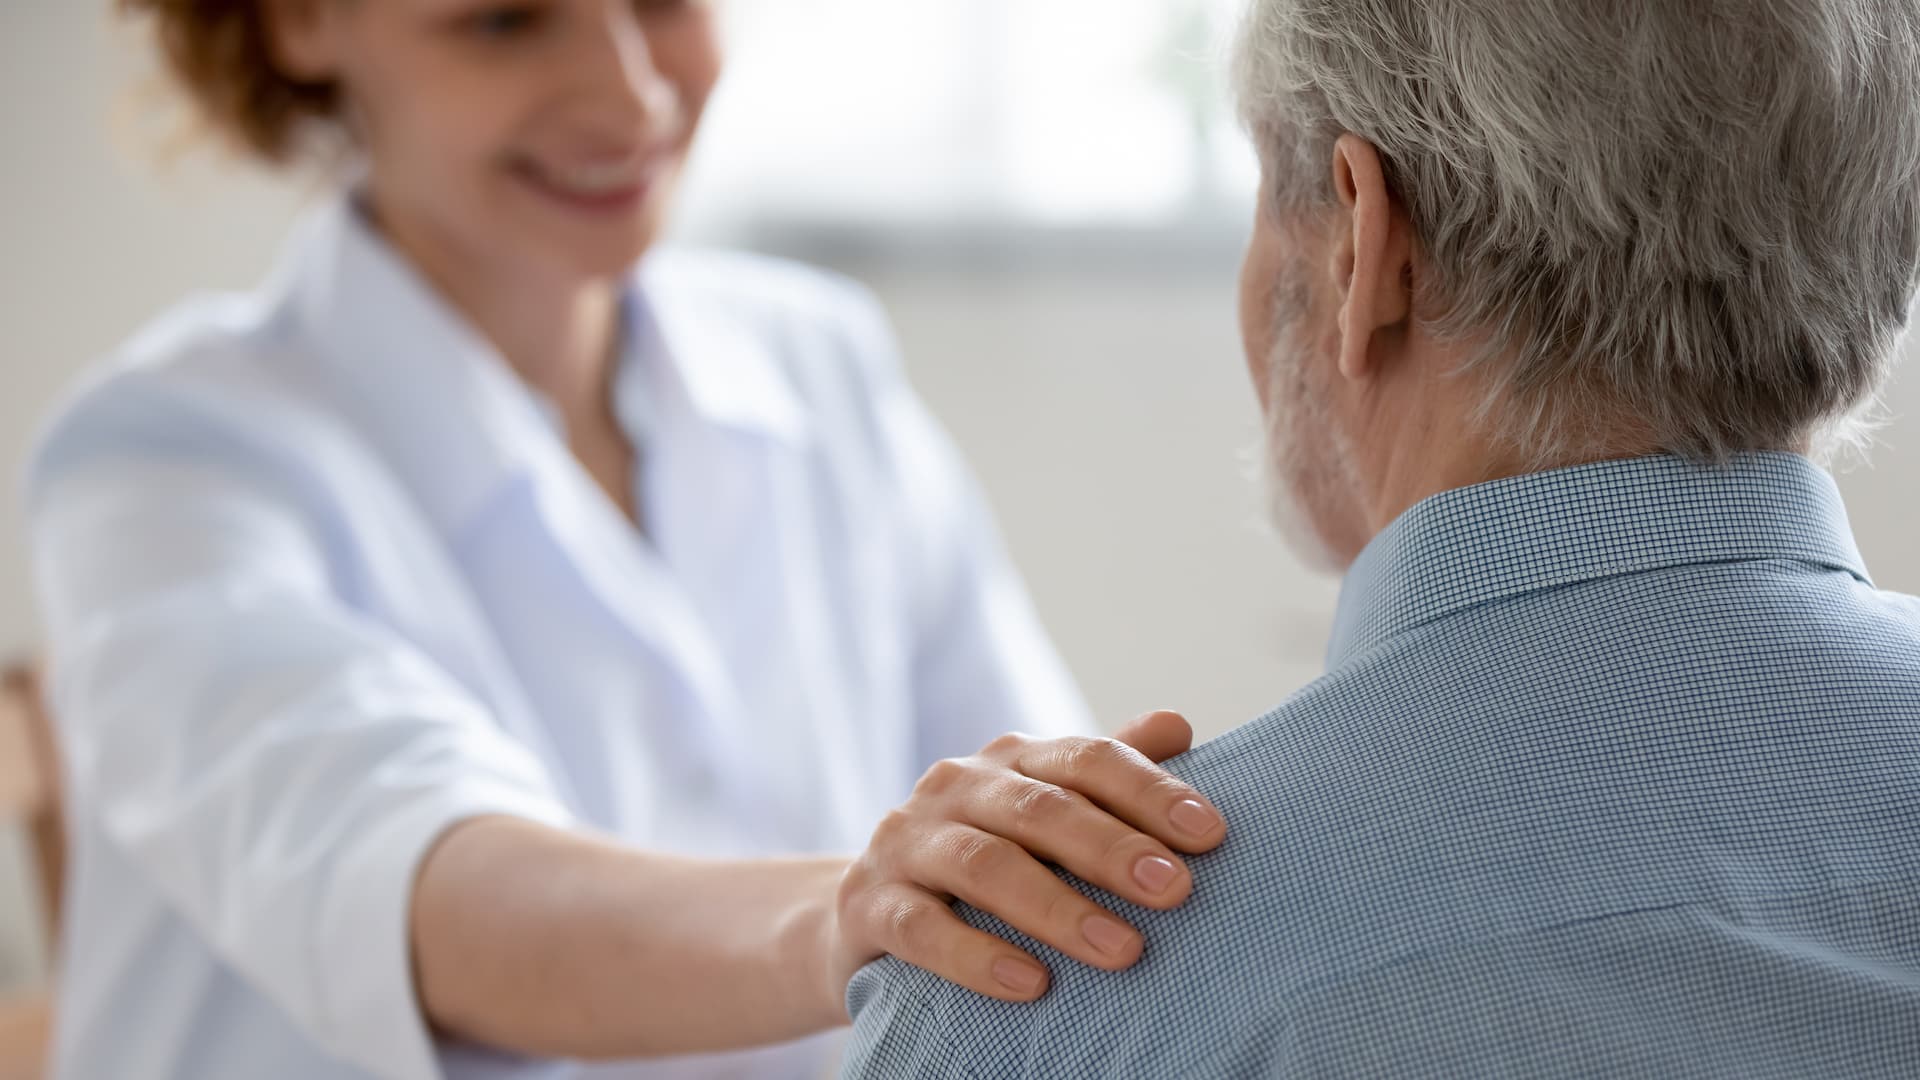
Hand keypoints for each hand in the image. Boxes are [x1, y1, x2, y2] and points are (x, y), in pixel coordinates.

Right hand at [826, 710, 1226, 1010]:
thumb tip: (1178, 723)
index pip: (1086, 758)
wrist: (867, 906)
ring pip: (985, 865)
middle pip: (1041, 809)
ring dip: (1058, 908)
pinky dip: (977, 957)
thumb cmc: (985, 855)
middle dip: (1112, 848)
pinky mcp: (869, 904)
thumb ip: (1106, 770)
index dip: (1149, 790)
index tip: (1210, 833)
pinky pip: (923, 929)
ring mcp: (907, 841)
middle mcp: (956, 786)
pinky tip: (1031, 984)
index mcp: (1011, 761)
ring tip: (1123, 951)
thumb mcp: (1042, 809)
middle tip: (1175, 890)